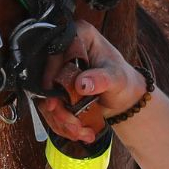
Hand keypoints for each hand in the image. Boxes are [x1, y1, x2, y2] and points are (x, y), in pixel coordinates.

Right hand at [36, 21, 147, 143]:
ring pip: (45, 97)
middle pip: (46, 78)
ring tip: (81, 132)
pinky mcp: (54, 87)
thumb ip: (102, 79)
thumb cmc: (123, 81)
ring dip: (60, 120)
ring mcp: (57, 70)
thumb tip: (82, 84)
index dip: (51, 77)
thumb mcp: (117, 78)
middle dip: (58, 108)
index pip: (56, 52)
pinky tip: (78, 130)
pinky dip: (61, 123)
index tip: (54, 101)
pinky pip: (49, 107)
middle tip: (74, 125)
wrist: (123, 97)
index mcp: (80, 35)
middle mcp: (64, 49)